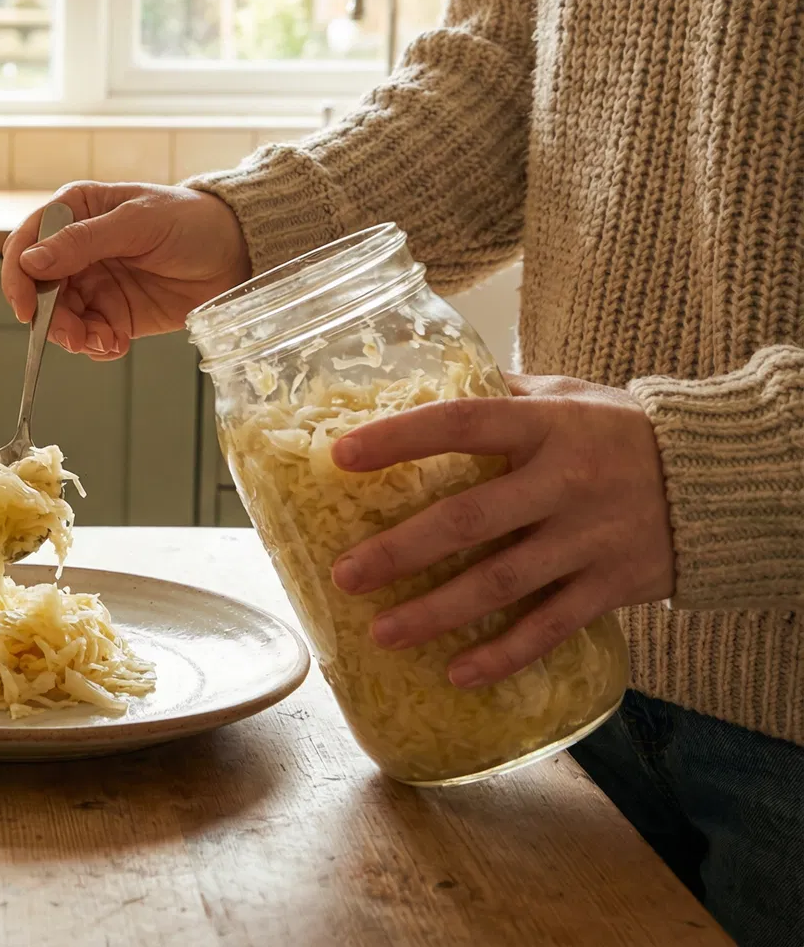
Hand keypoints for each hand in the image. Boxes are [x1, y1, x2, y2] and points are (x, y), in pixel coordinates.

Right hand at [0, 182, 250, 360]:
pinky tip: (117, 344)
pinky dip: (96, 347)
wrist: (238, 252)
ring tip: (104, 341)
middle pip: (37, 290)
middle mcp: (75, 250)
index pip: (25, 244)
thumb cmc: (190, 220)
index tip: (27, 308)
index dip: (18, 277)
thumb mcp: (137, 223)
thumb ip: (82, 242)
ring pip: (60, 318)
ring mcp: (93, 283)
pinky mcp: (113, 313)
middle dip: (50, 318)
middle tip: (75, 335)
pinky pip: (88, 336)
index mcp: (74, 212)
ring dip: (75, 337)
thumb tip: (30, 261)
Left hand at [329, 373, 672, 687]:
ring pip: (503, 582)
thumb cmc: (621, 432)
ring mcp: (590, 538)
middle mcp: (565, 482)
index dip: (400, 438)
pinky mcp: (613, 585)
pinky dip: (505, 655)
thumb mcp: (566, 395)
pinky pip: (551, 626)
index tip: (340, 456)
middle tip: (345, 574)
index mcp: (546, 424)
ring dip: (437, 612)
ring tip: (381, 634)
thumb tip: (417, 388)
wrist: (723, 478)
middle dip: (402, 550)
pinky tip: (458, 674)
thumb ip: (500, 395)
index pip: (462, 423)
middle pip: (471, 519)